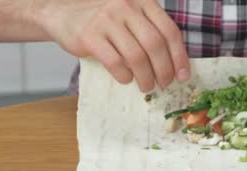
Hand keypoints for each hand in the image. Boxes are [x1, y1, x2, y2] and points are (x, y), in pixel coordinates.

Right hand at [40, 0, 189, 92]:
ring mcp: (107, 19)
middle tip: (164, 84)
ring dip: (146, 77)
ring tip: (146, 87)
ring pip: (137, 56)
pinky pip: (115, 62)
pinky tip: (126, 79)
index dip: (180, 57)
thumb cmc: (106, 23)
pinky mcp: (90, 35)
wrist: (64, 16)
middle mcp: (126, 6)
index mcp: (143, 2)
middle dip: (164, 70)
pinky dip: (124, 76)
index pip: (170, 31)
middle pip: (155, 44)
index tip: (183, 76)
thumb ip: (152, 33)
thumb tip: (177, 66)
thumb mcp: (132, 19)